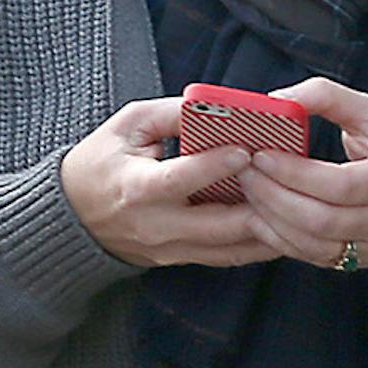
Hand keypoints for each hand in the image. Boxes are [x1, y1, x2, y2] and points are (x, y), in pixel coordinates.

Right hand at [60, 97, 281, 268]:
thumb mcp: (128, 125)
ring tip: (297, 208)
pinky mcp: (178, 261)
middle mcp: (156, 225)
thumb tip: (217, 107)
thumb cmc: (100, 161)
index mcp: (138, 187)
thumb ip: (173, 114)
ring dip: (267, 231)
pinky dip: (256, 245)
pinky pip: (225, 258)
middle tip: (289, 181)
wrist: (71, 214)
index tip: (247, 149)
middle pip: (220, 224)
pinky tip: (281, 228)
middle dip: (260, 205)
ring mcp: (169, 249)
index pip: (183, 178)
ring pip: (231, 248)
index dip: (217, 165)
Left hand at [236, 76, 367, 270]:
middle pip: (321, 219)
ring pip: (313, 244)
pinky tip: (261, 216)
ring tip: (248, 190)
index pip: (340, 184)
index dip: (294, 173)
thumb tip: (277, 100)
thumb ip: (325, 96)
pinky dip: (281, 239)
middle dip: (273, 196)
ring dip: (272, 219)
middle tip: (244, 172)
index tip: (261, 154)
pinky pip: (313, 258)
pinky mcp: (360, 262)